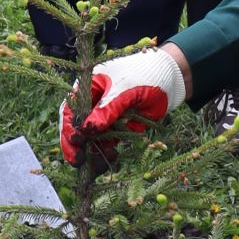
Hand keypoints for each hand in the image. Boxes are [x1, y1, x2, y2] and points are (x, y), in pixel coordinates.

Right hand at [60, 44, 188, 162]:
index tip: (75, 143)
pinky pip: (106, 144)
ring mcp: (104, 117)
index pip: (70, 110)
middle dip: (76, 145)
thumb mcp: (125, 89)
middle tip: (79, 161)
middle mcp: (92, 104)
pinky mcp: (117, 128)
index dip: (68, 127)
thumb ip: (107, 109)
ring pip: (91, 139)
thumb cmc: (145, 74)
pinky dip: (106, 152)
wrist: (170, 80)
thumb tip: (87, 130)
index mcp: (87, 87)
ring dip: (92, 152)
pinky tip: (112, 156)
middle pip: (77, 127)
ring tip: (99, 164)